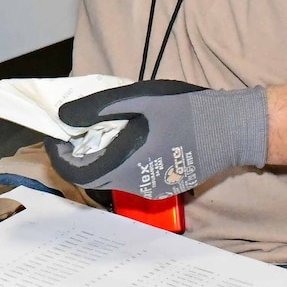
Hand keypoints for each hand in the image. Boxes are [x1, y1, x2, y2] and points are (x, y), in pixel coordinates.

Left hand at [47, 80, 269, 198]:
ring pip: (110, 176)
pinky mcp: (163, 185)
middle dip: (77, 151)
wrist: (232, 128)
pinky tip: (127, 135)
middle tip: (76, 124)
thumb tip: (63, 117)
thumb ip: (97, 108)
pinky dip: (118, 158)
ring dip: (98, 154)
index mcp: (125, 165)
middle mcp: (134, 184)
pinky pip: (129, 176)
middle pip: (91, 175)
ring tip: (102, 125)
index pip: (75, 170)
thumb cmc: (186, 110)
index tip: (54, 131)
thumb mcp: (138, 99)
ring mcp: (151, 188)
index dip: (58, 152)